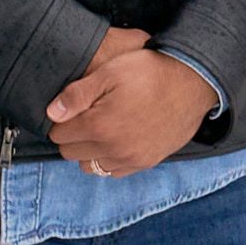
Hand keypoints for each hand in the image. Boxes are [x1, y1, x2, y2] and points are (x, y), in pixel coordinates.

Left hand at [43, 29, 215, 177]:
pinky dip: (109, 160)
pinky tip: (116, 140)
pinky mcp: (146, 162)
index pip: (58, 135)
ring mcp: (131, 159)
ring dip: (89, 150)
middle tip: (85, 117)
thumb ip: (76, 95)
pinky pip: (114, 172)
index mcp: (100, 126)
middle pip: (71, 153)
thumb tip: (52, 113)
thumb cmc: (150, 72)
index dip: (61, 120)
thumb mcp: (109, 72)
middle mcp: (114, 149)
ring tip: (100, 129)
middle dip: (72, 136)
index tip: (72, 109)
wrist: (193, 82)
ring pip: (90, 166)